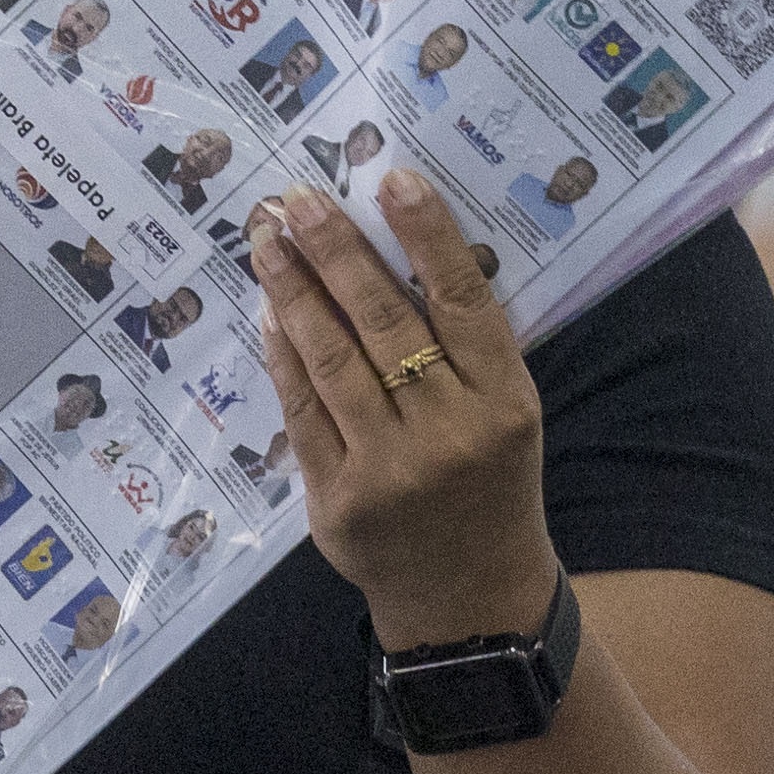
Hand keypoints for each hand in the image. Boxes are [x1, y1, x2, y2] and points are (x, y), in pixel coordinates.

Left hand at [248, 172, 557, 646]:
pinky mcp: (337, 501)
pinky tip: (269, 311)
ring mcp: (389, 471)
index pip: (462, 301)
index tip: (391, 177)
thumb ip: (464, 347)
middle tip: (297, 198)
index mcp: (505, 404)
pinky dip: (283, 355)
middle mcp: (450, 434)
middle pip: (384, 322)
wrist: (471, 596)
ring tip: (268, 240)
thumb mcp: (506, 413)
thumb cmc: (489, 483)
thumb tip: (389, 250)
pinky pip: (302, 411)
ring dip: (294, 291)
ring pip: (333, 361)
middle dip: (336, 251)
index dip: (427, 235)